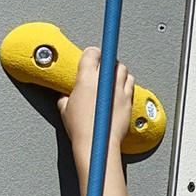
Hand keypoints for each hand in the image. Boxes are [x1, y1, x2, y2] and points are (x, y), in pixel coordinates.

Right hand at [61, 48, 138, 162]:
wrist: (98, 142)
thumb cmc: (81, 128)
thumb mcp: (65, 109)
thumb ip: (66, 97)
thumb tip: (66, 96)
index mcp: (86, 78)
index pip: (92, 53)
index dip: (92, 54)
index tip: (92, 56)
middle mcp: (104, 81)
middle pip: (110, 60)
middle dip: (106, 62)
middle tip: (101, 68)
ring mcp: (118, 90)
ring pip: (123, 69)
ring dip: (118, 71)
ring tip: (111, 78)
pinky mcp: (128, 99)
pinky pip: (130, 83)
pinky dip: (126, 83)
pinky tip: (119, 89)